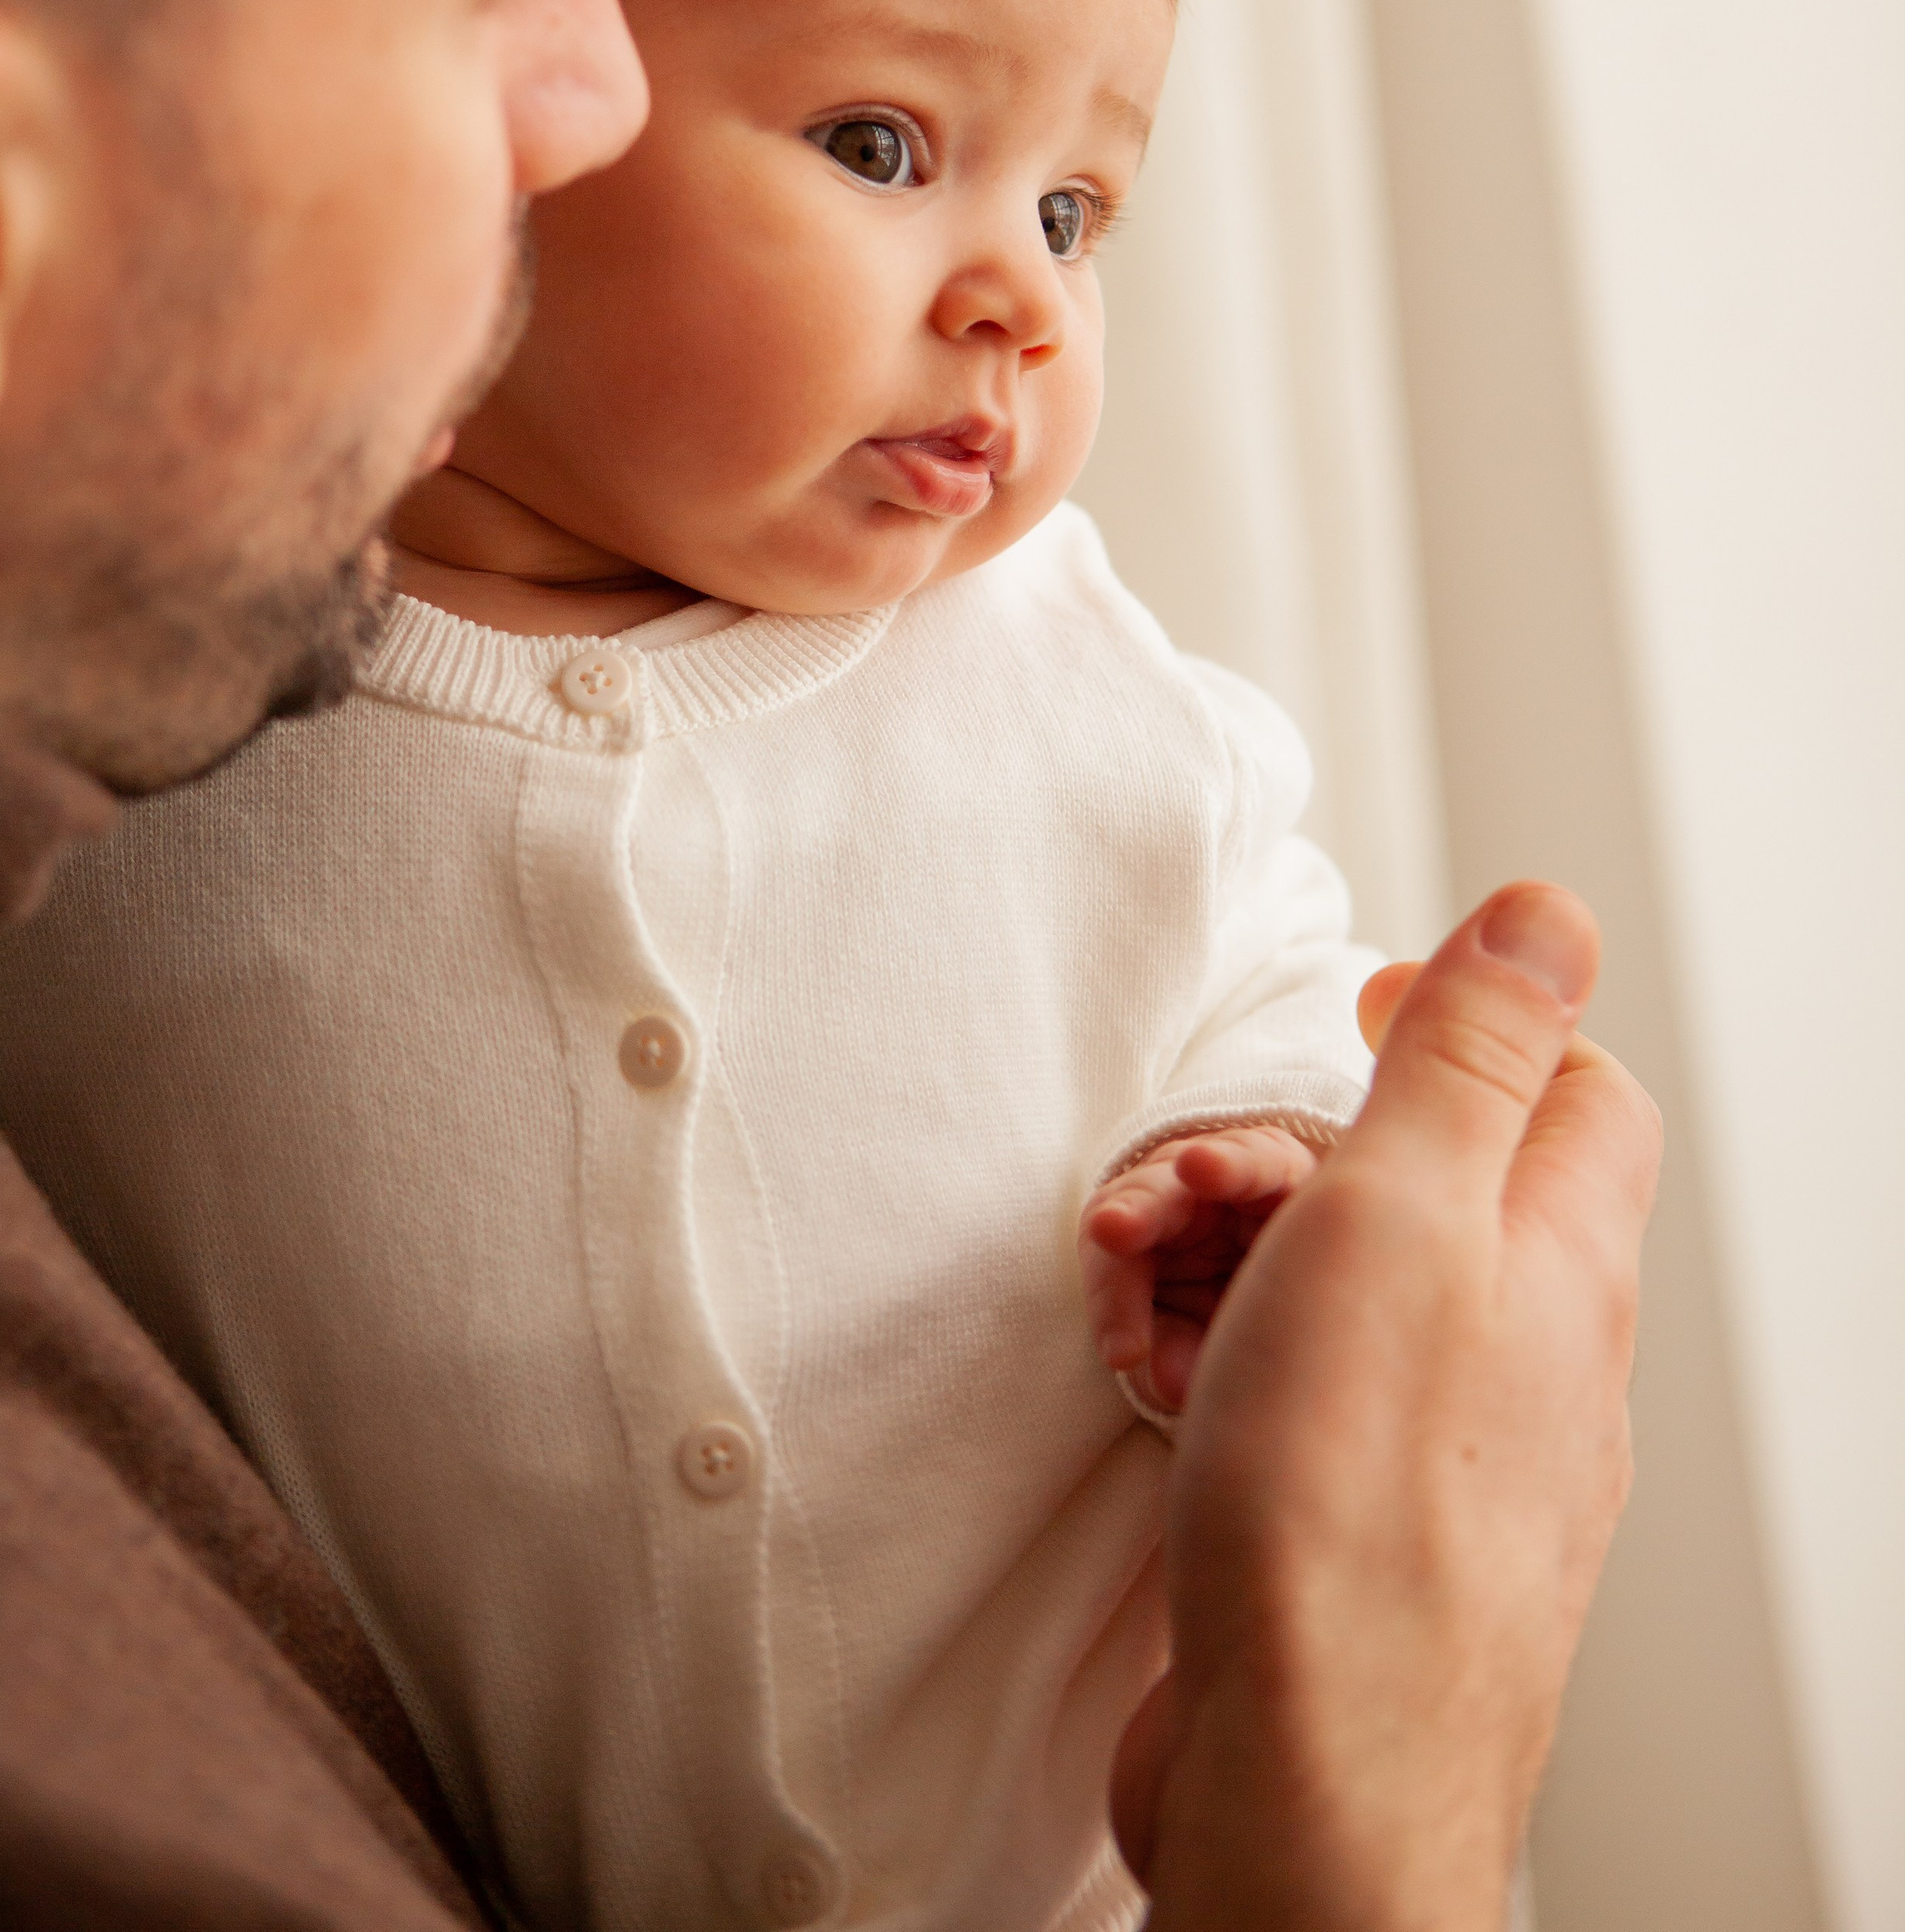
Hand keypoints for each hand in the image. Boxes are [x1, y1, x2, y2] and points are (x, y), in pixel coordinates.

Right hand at [1110, 883, 1660, 1931]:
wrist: (1304, 1781)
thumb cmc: (1352, 1510)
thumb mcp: (1407, 1210)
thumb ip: (1471, 1052)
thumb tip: (1549, 912)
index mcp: (1556, 1262)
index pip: (1569, 1088)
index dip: (1468, 1020)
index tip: (1351, 1007)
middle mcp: (1522, 1355)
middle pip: (1403, 1180)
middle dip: (1264, 1150)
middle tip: (1172, 1184)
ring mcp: (1435, 1449)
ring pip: (1321, 1284)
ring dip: (1204, 1250)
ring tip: (1125, 1287)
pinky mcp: (1343, 1523)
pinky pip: (1277, 1389)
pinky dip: (1200, 1355)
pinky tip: (1144, 1382)